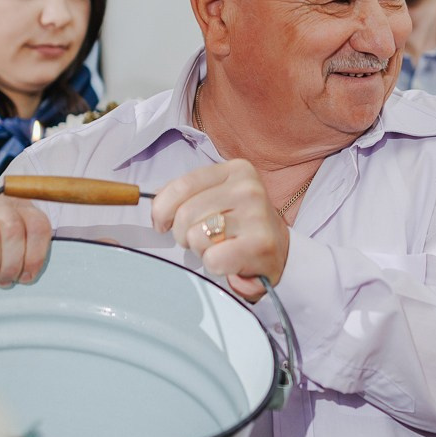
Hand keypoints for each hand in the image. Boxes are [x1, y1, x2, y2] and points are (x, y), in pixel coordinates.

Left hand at [151, 160, 288, 302]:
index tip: (161, 222)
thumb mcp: (217, 197)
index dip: (161, 209)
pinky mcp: (260, 244)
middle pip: (185, 214)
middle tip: (199, 239)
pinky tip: (230, 260)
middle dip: (182, 234)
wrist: (281, 251)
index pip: (181, 186)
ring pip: (196, 237)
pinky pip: (213, 259)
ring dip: (200, 250)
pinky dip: (215, 266)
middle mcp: (248, 188)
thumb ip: (187, 194)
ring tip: (219, 247)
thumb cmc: (241, 225)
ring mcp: (256, 215)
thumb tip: (155, 203)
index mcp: (236, 170)